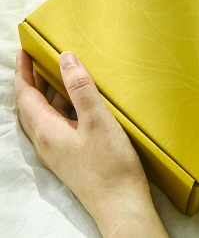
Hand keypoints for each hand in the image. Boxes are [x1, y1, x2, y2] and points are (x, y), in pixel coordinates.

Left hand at [14, 49, 168, 237]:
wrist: (120, 203)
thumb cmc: (110, 164)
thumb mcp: (98, 120)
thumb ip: (81, 89)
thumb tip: (66, 59)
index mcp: (47, 131)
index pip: (25, 96)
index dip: (22, 72)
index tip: (23, 51)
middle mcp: (46, 142)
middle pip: (29, 106)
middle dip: (30, 81)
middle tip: (36, 59)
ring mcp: (57, 151)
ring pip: (42, 116)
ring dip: (44, 94)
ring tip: (55, 75)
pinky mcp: (70, 156)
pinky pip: (56, 125)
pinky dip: (58, 107)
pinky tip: (76, 104)